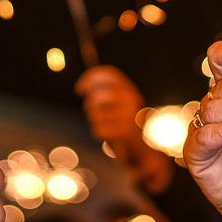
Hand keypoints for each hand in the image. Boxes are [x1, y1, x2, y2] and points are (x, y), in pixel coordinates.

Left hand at [75, 64, 172, 191]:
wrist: (143, 147)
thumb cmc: (124, 122)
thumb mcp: (117, 102)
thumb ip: (102, 90)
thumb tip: (82, 87)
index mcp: (130, 89)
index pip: (108, 74)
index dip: (90, 78)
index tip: (79, 89)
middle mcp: (130, 99)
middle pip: (96, 96)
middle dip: (90, 105)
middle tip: (97, 112)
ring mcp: (128, 115)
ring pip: (94, 114)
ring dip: (96, 121)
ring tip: (108, 124)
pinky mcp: (124, 132)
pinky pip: (98, 130)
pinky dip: (100, 133)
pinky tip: (110, 135)